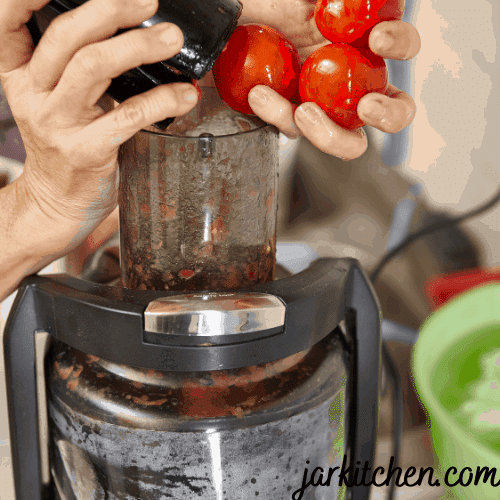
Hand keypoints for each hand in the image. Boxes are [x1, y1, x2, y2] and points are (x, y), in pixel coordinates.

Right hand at [0, 0, 197, 251]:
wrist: (57, 202)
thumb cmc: (66, 144)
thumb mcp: (59, 100)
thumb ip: (79, 67)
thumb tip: (131, 29)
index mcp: (21, 74)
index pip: (9, 19)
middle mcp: (33, 94)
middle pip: (67, 36)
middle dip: (111, 10)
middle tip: (149, 1)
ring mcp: (57, 125)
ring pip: (93, 67)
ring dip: (139, 47)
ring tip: (173, 38)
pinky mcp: (86, 152)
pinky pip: (127, 116)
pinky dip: (161, 100)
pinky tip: (185, 95)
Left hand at [238, 0, 419, 159]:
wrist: (226, 31)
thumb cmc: (267, 5)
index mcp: (362, 41)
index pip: (402, 45)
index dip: (400, 43)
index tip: (376, 39)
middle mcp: (351, 78)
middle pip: (396, 111)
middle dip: (390, 113)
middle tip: (368, 106)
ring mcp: (324, 105)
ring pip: (349, 142)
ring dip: (331, 135)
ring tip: (303, 113)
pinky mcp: (292, 120)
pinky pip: (293, 129)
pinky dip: (279, 115)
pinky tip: (260, 95)